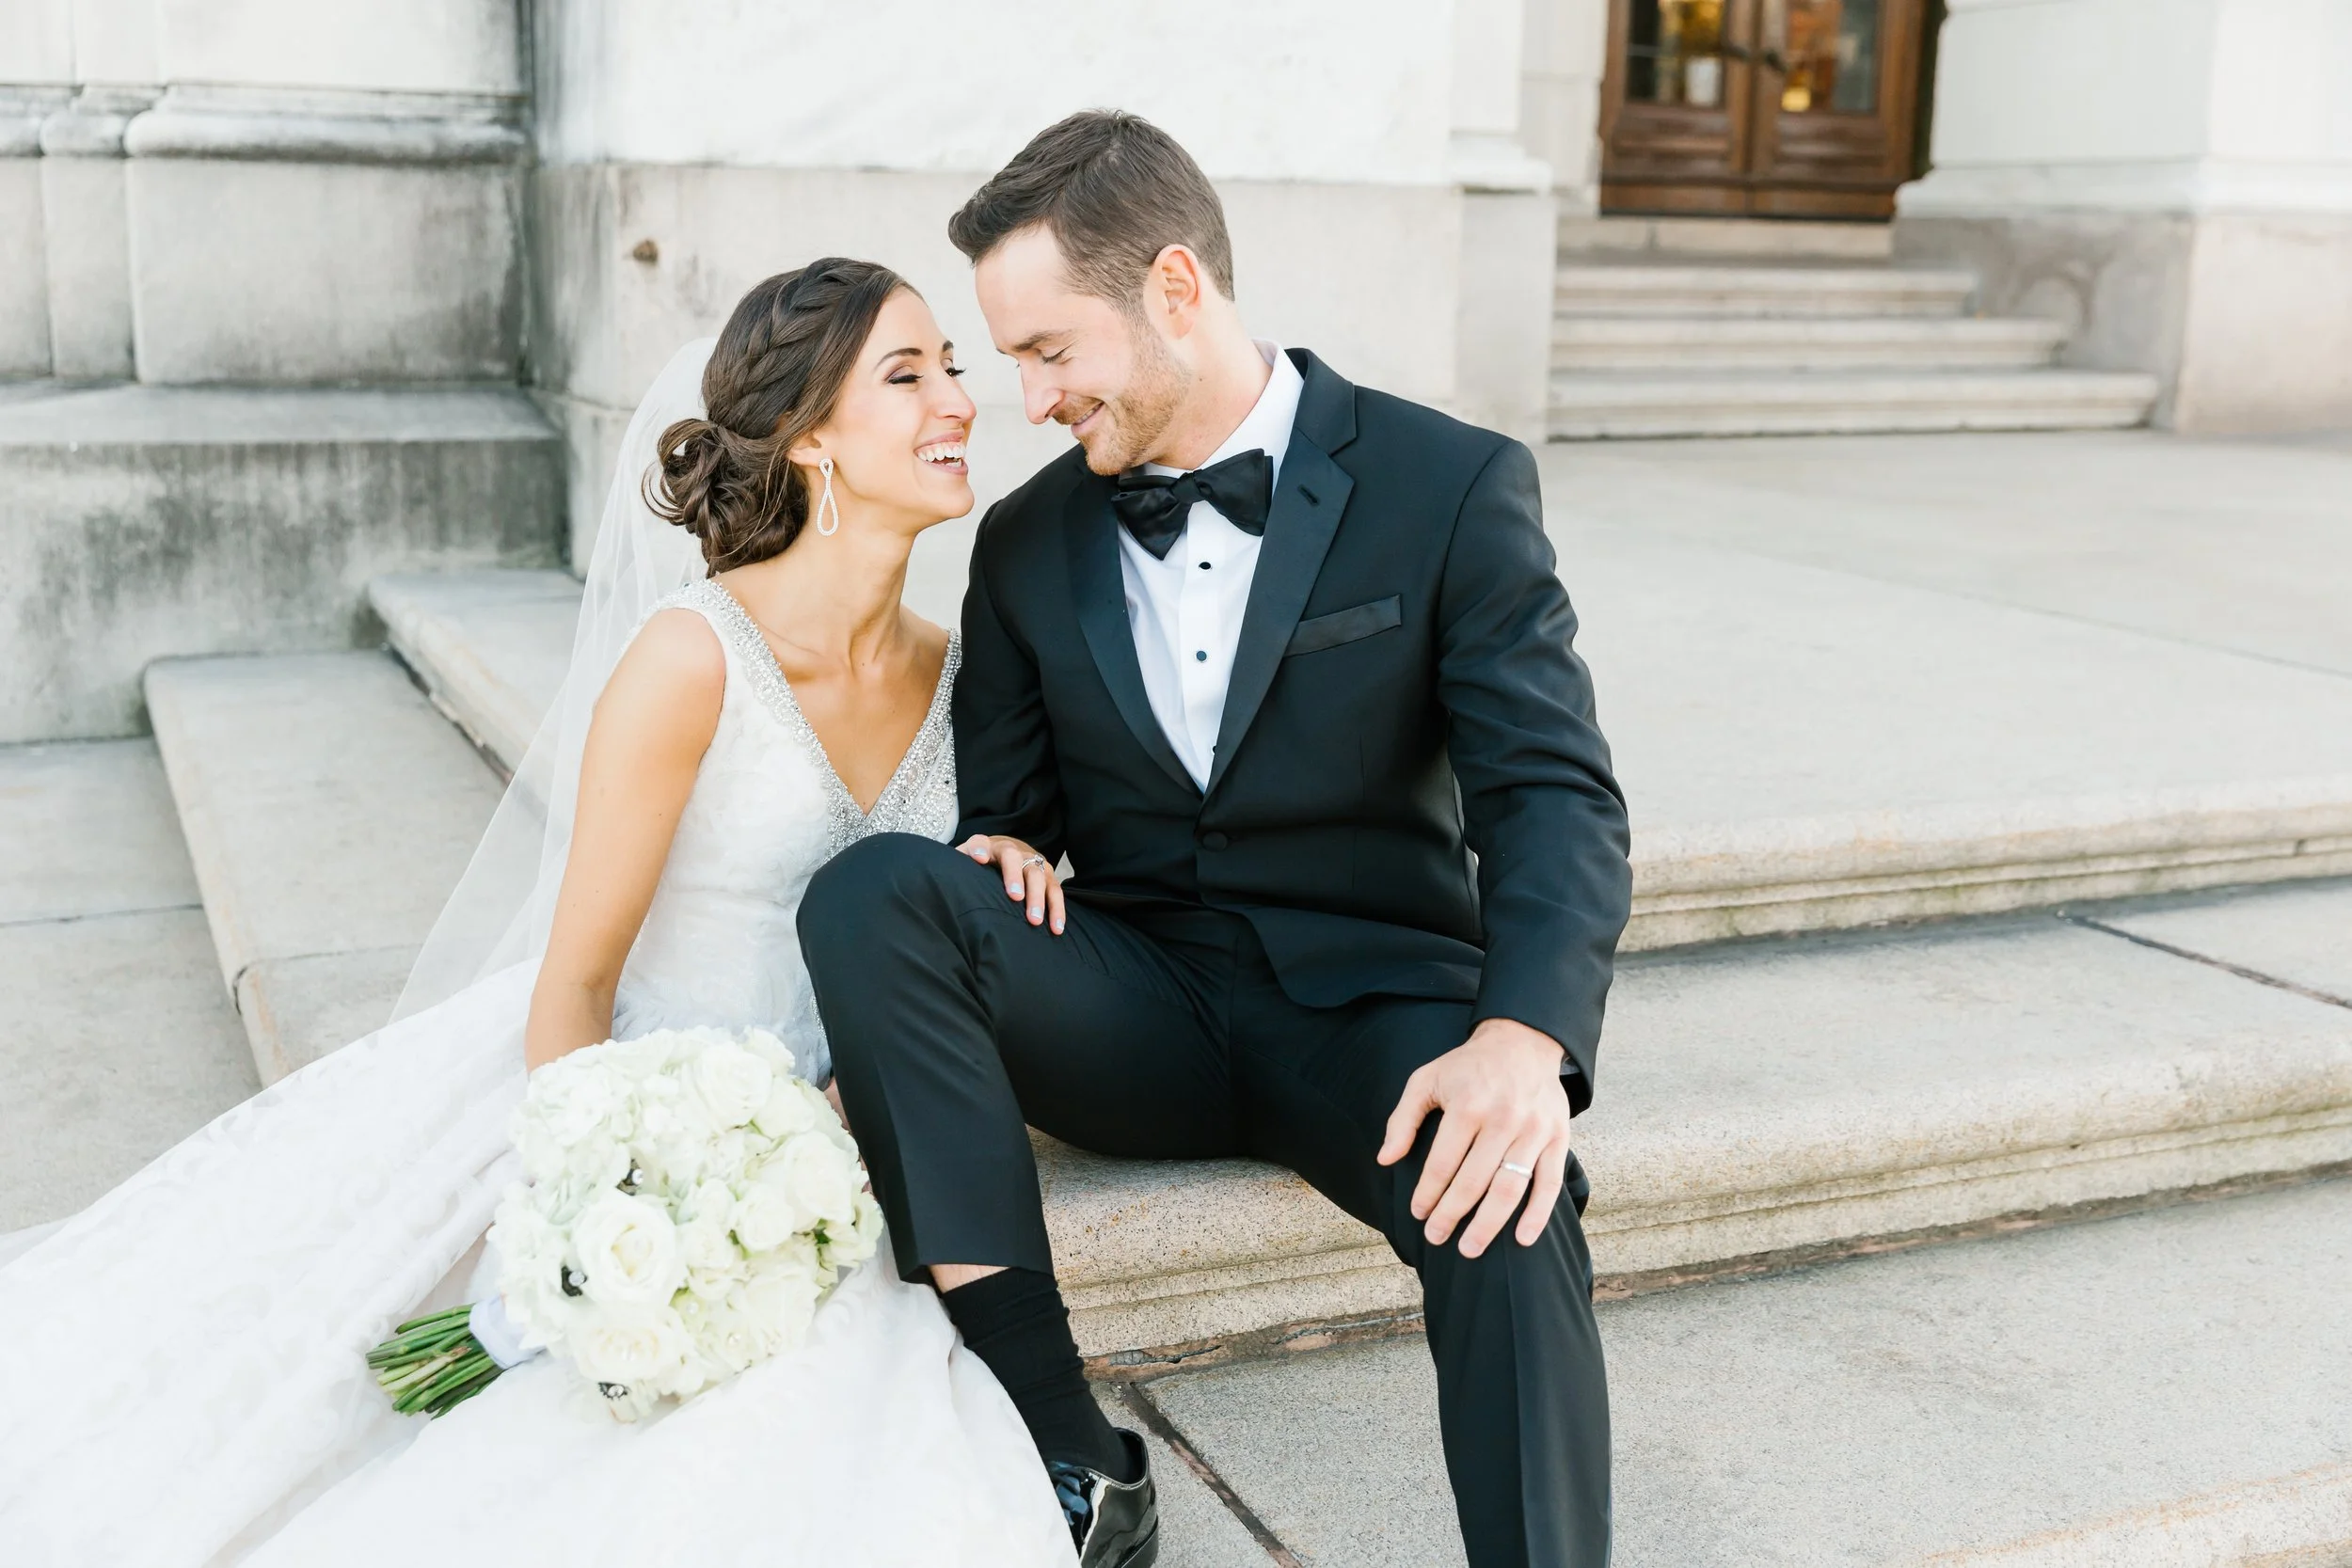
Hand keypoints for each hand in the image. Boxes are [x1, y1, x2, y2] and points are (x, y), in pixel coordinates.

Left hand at [956, 834, 1065, 934]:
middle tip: (1015, 898)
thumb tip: (952, 882)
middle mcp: (1013, 850)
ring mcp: (1033, 860)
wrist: (1004, 853)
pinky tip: (1056, 928)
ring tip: (1035, 921)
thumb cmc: (980, 866)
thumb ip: (958, 869)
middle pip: (1015, 858)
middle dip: (1016, 878)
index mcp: (988, 846)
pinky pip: (1055, 890)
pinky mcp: (1047, 874)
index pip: (981, 843)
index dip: (979, 849)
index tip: (978, 858)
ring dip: (1039, 898)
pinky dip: (1057, 909)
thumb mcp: (965, 863)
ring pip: (1039, 875)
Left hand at [1376, 1018, 1571, 1257]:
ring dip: (1489, 1224)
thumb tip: (1386, 1159)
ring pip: (1510, 1188)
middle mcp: (1503, 1119)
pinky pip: (1549, 1183)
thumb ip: (1403, 1119)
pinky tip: (1522, 1238)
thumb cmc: (1467, 1066)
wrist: (1522, 1043)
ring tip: (1469, 1249)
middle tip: (1435, 1237)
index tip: (1417, 1213)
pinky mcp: (1558, 1138)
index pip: (1443, 1163)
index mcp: (1467, 1105)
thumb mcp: (1426, 1079)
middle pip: (1473, 1181)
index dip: (1428, 1193)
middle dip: (1451, 1215)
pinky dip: (1537, 1214)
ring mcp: (1533, 1130)